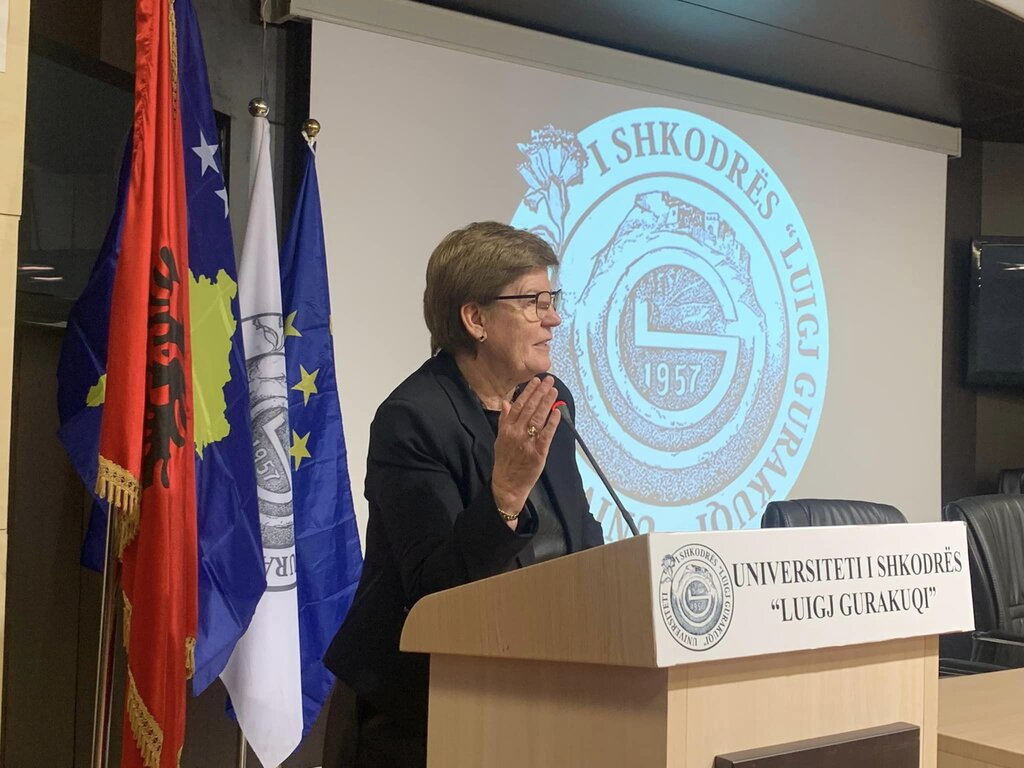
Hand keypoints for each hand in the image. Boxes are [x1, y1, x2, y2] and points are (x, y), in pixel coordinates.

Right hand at [491, 376, 560, 526]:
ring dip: (547, 403)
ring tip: (554, 390)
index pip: (518, 405)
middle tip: (549, 380)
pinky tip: (557, 411)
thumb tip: (506, 403)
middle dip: (540, 392)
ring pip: (538, 418)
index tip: (535, 380)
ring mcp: (527, 442)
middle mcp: (516, 433)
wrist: (507, 484)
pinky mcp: (538, 452)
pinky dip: (552, 422)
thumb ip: (504, 421)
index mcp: (506, 429)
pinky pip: (546, 434)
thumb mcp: (500, 440)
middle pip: (529, 408)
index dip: (528, 392)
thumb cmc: (505, 462)